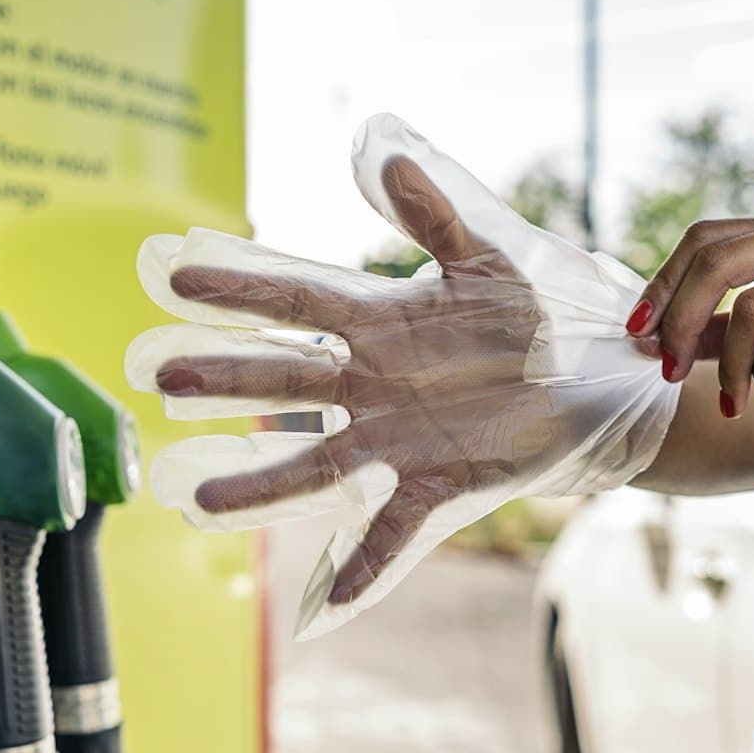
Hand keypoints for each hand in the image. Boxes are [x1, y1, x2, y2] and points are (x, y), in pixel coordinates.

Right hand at [127, 114, 676, 636]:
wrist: (593, 381)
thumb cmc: (534, 319)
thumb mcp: (488, 259)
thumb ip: (433, 214)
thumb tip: (383, 151)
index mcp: (381, 323)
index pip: (297, 303)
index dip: (240, 290)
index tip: (175, 276)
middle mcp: (374, 385)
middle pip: (288, 382)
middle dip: (226, 379)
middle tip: (159, 377)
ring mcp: (400, 439)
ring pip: (318, 465)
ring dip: (261, 484)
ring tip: (199, 496)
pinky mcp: (442, 483)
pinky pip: (396, 528)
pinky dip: (367, 565)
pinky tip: (333, 601)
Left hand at [630, 210, 753, 430]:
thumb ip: (717, 328)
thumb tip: (648, 334)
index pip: (706, 237)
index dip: (662, 284)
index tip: (637, 332)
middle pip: (717, 263)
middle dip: (679, 323)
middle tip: (668, 370)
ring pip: (750, 311)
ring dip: (732, 366)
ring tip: (739, 395)